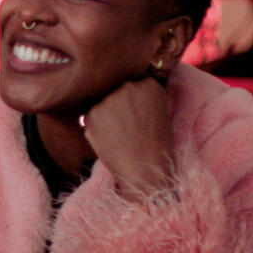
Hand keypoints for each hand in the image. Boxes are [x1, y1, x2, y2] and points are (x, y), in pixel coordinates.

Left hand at [83, 75, 175, 202]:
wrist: (145, 169)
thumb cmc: (157, 145)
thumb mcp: (160, 112)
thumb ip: (144, 97)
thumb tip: (126, 91)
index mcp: (149, 85)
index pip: (136, 83)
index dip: (134, 99)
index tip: (137, 111)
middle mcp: (127, 87)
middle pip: (117, 90)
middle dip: (119, 104)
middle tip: (127, 124)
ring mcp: (108, 99)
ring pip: (103, 103)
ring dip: (107, 114)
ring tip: (119, 134)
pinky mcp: (91, 113)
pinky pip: (92, 116)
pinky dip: (97, 126)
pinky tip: (110, 139)